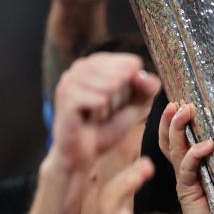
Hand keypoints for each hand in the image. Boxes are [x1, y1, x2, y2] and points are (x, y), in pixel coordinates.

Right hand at [50, 52, 159, 173]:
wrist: (85, 152)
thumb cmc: (108, 126)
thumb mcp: (135, 105)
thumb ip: (147, 88)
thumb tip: (141, 74)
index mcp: (99, 61)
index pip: (133, 64)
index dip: (132, 88)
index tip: (117, 101)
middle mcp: (83, 64)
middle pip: (123, 74)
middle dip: (121, 98)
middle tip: (105, 110)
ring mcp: (71, 78)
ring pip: (112, 85)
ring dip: (110, 107)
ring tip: (96, 114)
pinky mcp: (66, 94)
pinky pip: (100, 100)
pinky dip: (100, 114)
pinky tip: (88, 118)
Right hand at [158, 102, 213, 213]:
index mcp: (192, 166)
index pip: (177, 139)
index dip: (174, 121)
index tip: (178, 102)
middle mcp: (185, 172)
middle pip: (170, 142)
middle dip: (170, 121)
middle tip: (178, 104)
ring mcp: (185, 182)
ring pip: (175, 151)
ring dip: (177, 130)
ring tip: (184, 112)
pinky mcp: (188, 194)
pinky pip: (187, 170)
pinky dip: (194, 156)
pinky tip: (205, 146)